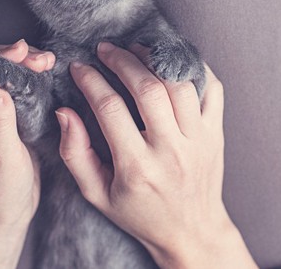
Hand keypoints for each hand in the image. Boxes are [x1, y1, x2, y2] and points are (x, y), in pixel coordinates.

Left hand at [0, 39, 54, 268]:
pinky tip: (40, 71)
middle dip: (9, 55)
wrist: (1, 216)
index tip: (27, 53)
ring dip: (17, 61)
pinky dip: (19, 72)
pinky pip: (0, 81)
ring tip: (46, 62)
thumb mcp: (5, 160)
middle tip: (43, 59)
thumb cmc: (1, 195)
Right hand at [57, 42, 255, 268]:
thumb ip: (75, 154)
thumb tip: (64, 113)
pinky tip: (170, 59)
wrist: (192, 231)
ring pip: (179, 84)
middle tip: (105, 49)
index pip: (110, 109)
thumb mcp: (97, 194)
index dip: (90, 81)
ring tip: (136, 49)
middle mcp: (171, 151)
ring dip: (155, 58)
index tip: (79, 68)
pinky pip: (212, 88)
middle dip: (121, 60)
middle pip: (147, 88)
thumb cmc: (140, 213)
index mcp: (137, 168)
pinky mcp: (217, 132)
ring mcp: (198, 140)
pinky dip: (193, 66)